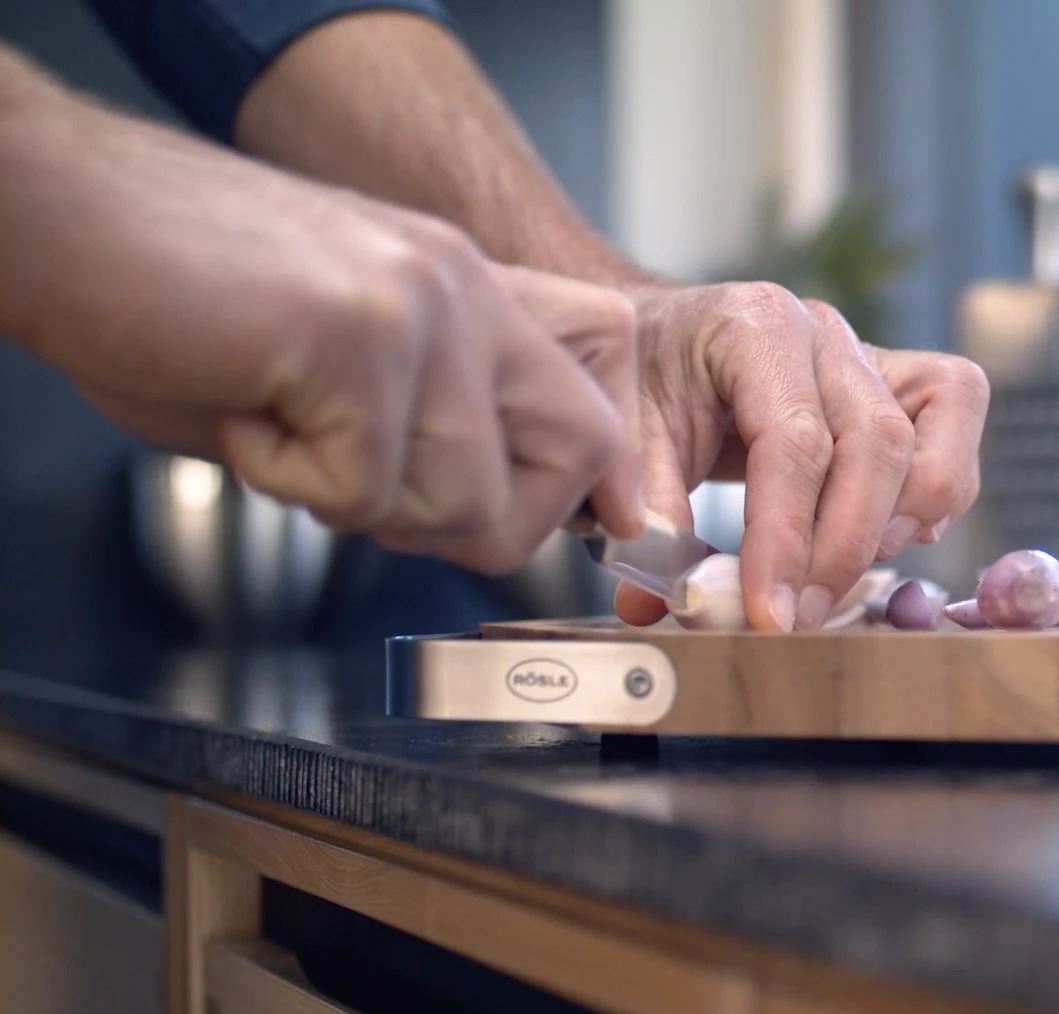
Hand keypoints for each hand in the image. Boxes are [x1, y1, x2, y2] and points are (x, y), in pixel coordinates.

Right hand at [0, 85, 640, 572]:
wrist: (61, 216)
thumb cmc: (173, 295)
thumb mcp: (333, 356)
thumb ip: (424, 420)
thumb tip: (493, 514)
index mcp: (468, 284)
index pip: (604, 375)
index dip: (595, 475)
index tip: (589, 528)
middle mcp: (465, 284)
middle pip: (583, 446)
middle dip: (492, 522)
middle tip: (382, 495)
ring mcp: (422, 305)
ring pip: (468, 498)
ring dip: (361, 503)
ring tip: (283, 423)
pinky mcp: (360, 338)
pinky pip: (364, 492)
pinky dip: (286, 482)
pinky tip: (242, 405)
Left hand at [605, 282, 989, 630]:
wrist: (666, 343)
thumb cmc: (648, 387)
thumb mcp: (630, 441)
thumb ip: (647, 514)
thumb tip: (658, 603)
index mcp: (756, 324)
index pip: (795, 439)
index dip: (787, 538)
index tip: (769, 616)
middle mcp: (827, 332)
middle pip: (878, 441)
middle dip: (844, 548)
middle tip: (799, 620)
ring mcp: (874, 356)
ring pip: (931, 441)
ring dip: (895, 528)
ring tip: (835, 583)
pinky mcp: (906, 387)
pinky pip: (953, 437)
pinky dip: (933, 501)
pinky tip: (882, 542)